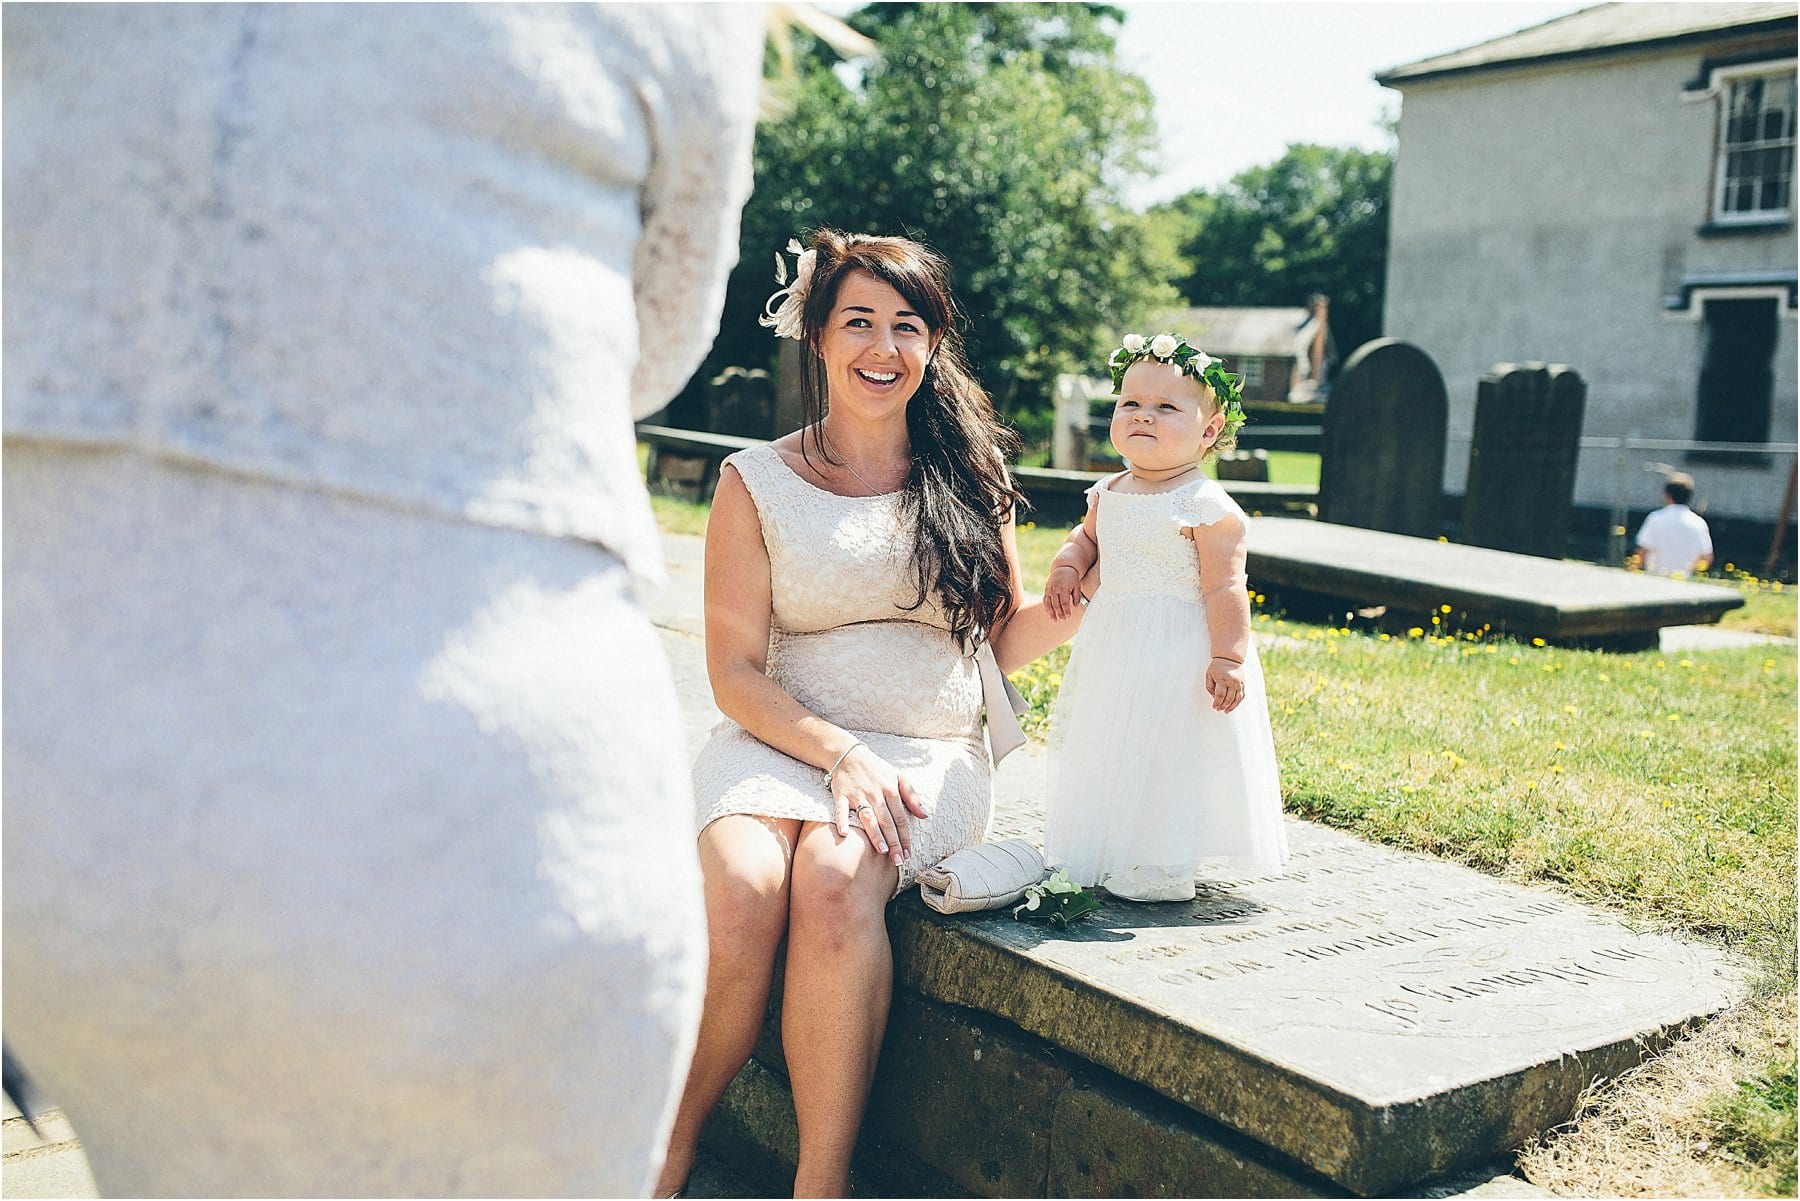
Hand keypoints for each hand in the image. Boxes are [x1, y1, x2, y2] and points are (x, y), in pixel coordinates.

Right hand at [830, 744, 927, 866]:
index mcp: (891, 790)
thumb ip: (912, 796)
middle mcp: (875, 794)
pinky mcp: (841, 795)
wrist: (849, 754)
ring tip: (882, 850)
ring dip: (875, 834)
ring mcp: (858, 794)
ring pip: (868, 816)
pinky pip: (840, 809)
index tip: (908, 854)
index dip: (905, 837)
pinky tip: (845, 834)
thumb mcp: (898, 776)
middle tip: (898, 860)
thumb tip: (925, 815)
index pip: (901, 818)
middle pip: (887, 821)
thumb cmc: (876, 769)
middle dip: (894, 842)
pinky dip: (842, 821)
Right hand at [1044, 564, 1083, 621]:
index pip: (1064, 602)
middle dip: (1059, 613)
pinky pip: (1045, 601)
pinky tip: (1050, 613)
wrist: (1062, 568)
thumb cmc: (1071, 578)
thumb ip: (1077, 596)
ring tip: (1054, 620)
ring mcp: (1049, 590)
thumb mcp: (1077, 586)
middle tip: (1063, 619)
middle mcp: (1055, 589)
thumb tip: (1076, 606)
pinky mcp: (1046, 591)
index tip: (1068, 616)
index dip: (1066, 610)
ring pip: (1049, 604)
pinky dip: (1047, 608)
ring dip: (1051, 613)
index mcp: (1063, 588)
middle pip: (1056, 604)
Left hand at [1205, 655, 1246, 712]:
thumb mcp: (1209, 675)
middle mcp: (1232, 681)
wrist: (1229, 658)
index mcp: (1222, 679)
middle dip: (1223, 706)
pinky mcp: (1243, 684)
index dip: (1217, 703)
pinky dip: (1238, 702)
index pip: (1220, 695)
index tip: (1214, 707)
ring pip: (1237, 699)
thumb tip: (1215, 698)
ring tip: (1226, 711)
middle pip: (1229, 698)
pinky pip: (1242, 696)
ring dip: (1231, 707)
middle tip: (1218, 709)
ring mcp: (1239, 683)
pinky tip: (1233, 706)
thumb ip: (1210, 687)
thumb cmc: (1216, 667)